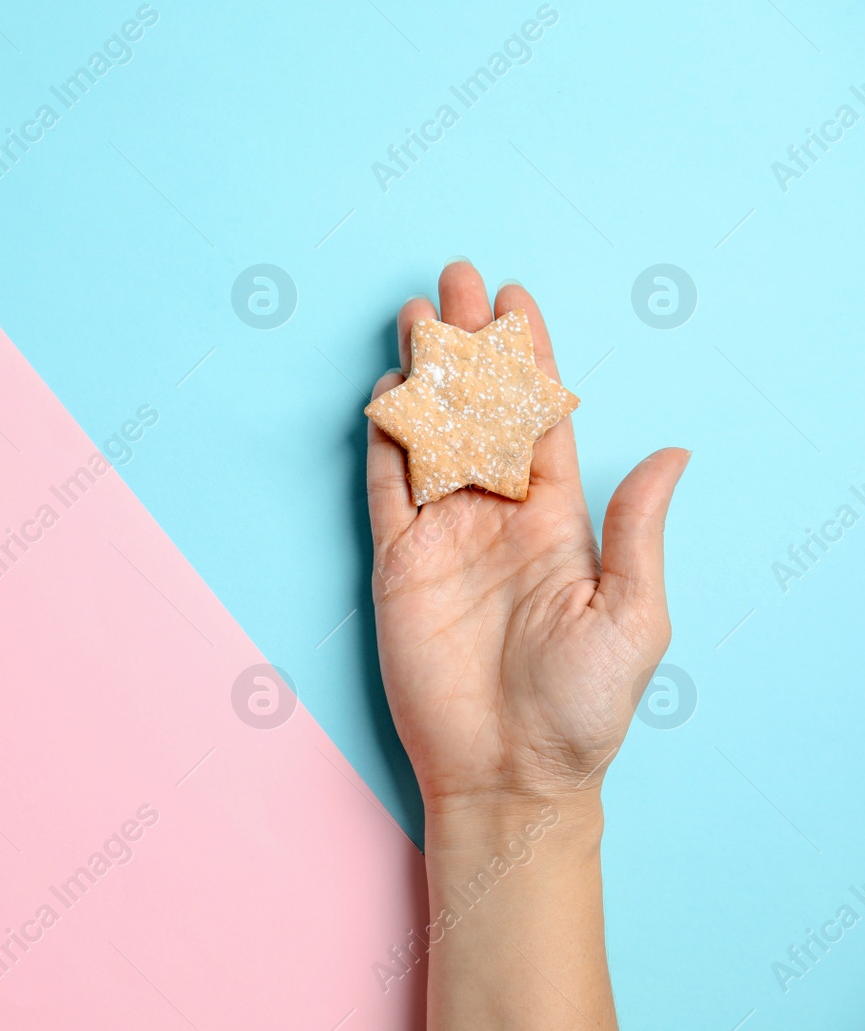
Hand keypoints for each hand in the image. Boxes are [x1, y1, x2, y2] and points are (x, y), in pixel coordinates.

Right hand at [366, 260, 688, 812]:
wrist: (507, 772)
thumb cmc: (581, 706)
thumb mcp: (633, 614)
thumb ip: (637, 529)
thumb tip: (670, 452)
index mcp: (553, 520)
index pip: (538, 420)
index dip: (528, 360)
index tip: (515, 302)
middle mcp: (495, 516)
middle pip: (478, 412)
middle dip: (468, 347)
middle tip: (456, 282)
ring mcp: (442, 537)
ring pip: (429, 436)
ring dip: (424, 377)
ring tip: (418, 316)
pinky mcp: (395, 563)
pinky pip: (387, 488)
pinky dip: (384, 441)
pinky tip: (386, 394)